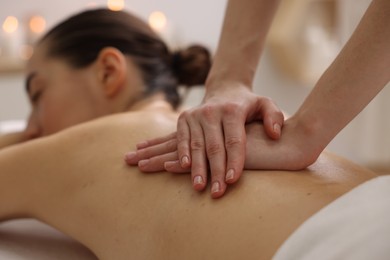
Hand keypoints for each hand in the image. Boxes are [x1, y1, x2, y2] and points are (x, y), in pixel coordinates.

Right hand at [126, 85, 283, 197]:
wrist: (225, 90)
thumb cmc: (248, 104)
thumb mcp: (265, 104)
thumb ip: (274, 117)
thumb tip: (275, 134)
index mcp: (233, 110)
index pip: (234, 140)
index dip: (234, 161)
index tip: (232, 180)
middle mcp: (212, 111)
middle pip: (214, 146)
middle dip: (215, 171)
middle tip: (216, 192)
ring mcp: (196, 115)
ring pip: (196, 145)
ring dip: (196, 168)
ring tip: (199, 186)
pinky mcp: (184, 118)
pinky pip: (182, 139)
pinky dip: (181, 153)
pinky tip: (182, 167)